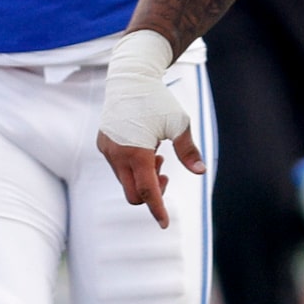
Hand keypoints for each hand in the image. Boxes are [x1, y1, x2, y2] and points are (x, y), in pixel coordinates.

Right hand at [95, 30, 201, 229]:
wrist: (129, 79)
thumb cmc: (157, 100)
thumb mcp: (179, 124)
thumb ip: (189, 150)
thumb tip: (201, 172)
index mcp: (137, 153)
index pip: (147, 192)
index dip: (157, 210)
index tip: (164, 224)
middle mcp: (118, 155)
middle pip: (133, 194)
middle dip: (151, 194)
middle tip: (165, 175)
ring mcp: (107, 151)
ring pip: (125, 180)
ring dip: (142, 177)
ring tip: (156, 155)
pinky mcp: (103, 144)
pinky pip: (117, 167)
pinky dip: (132, 167)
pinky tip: (143, 149)